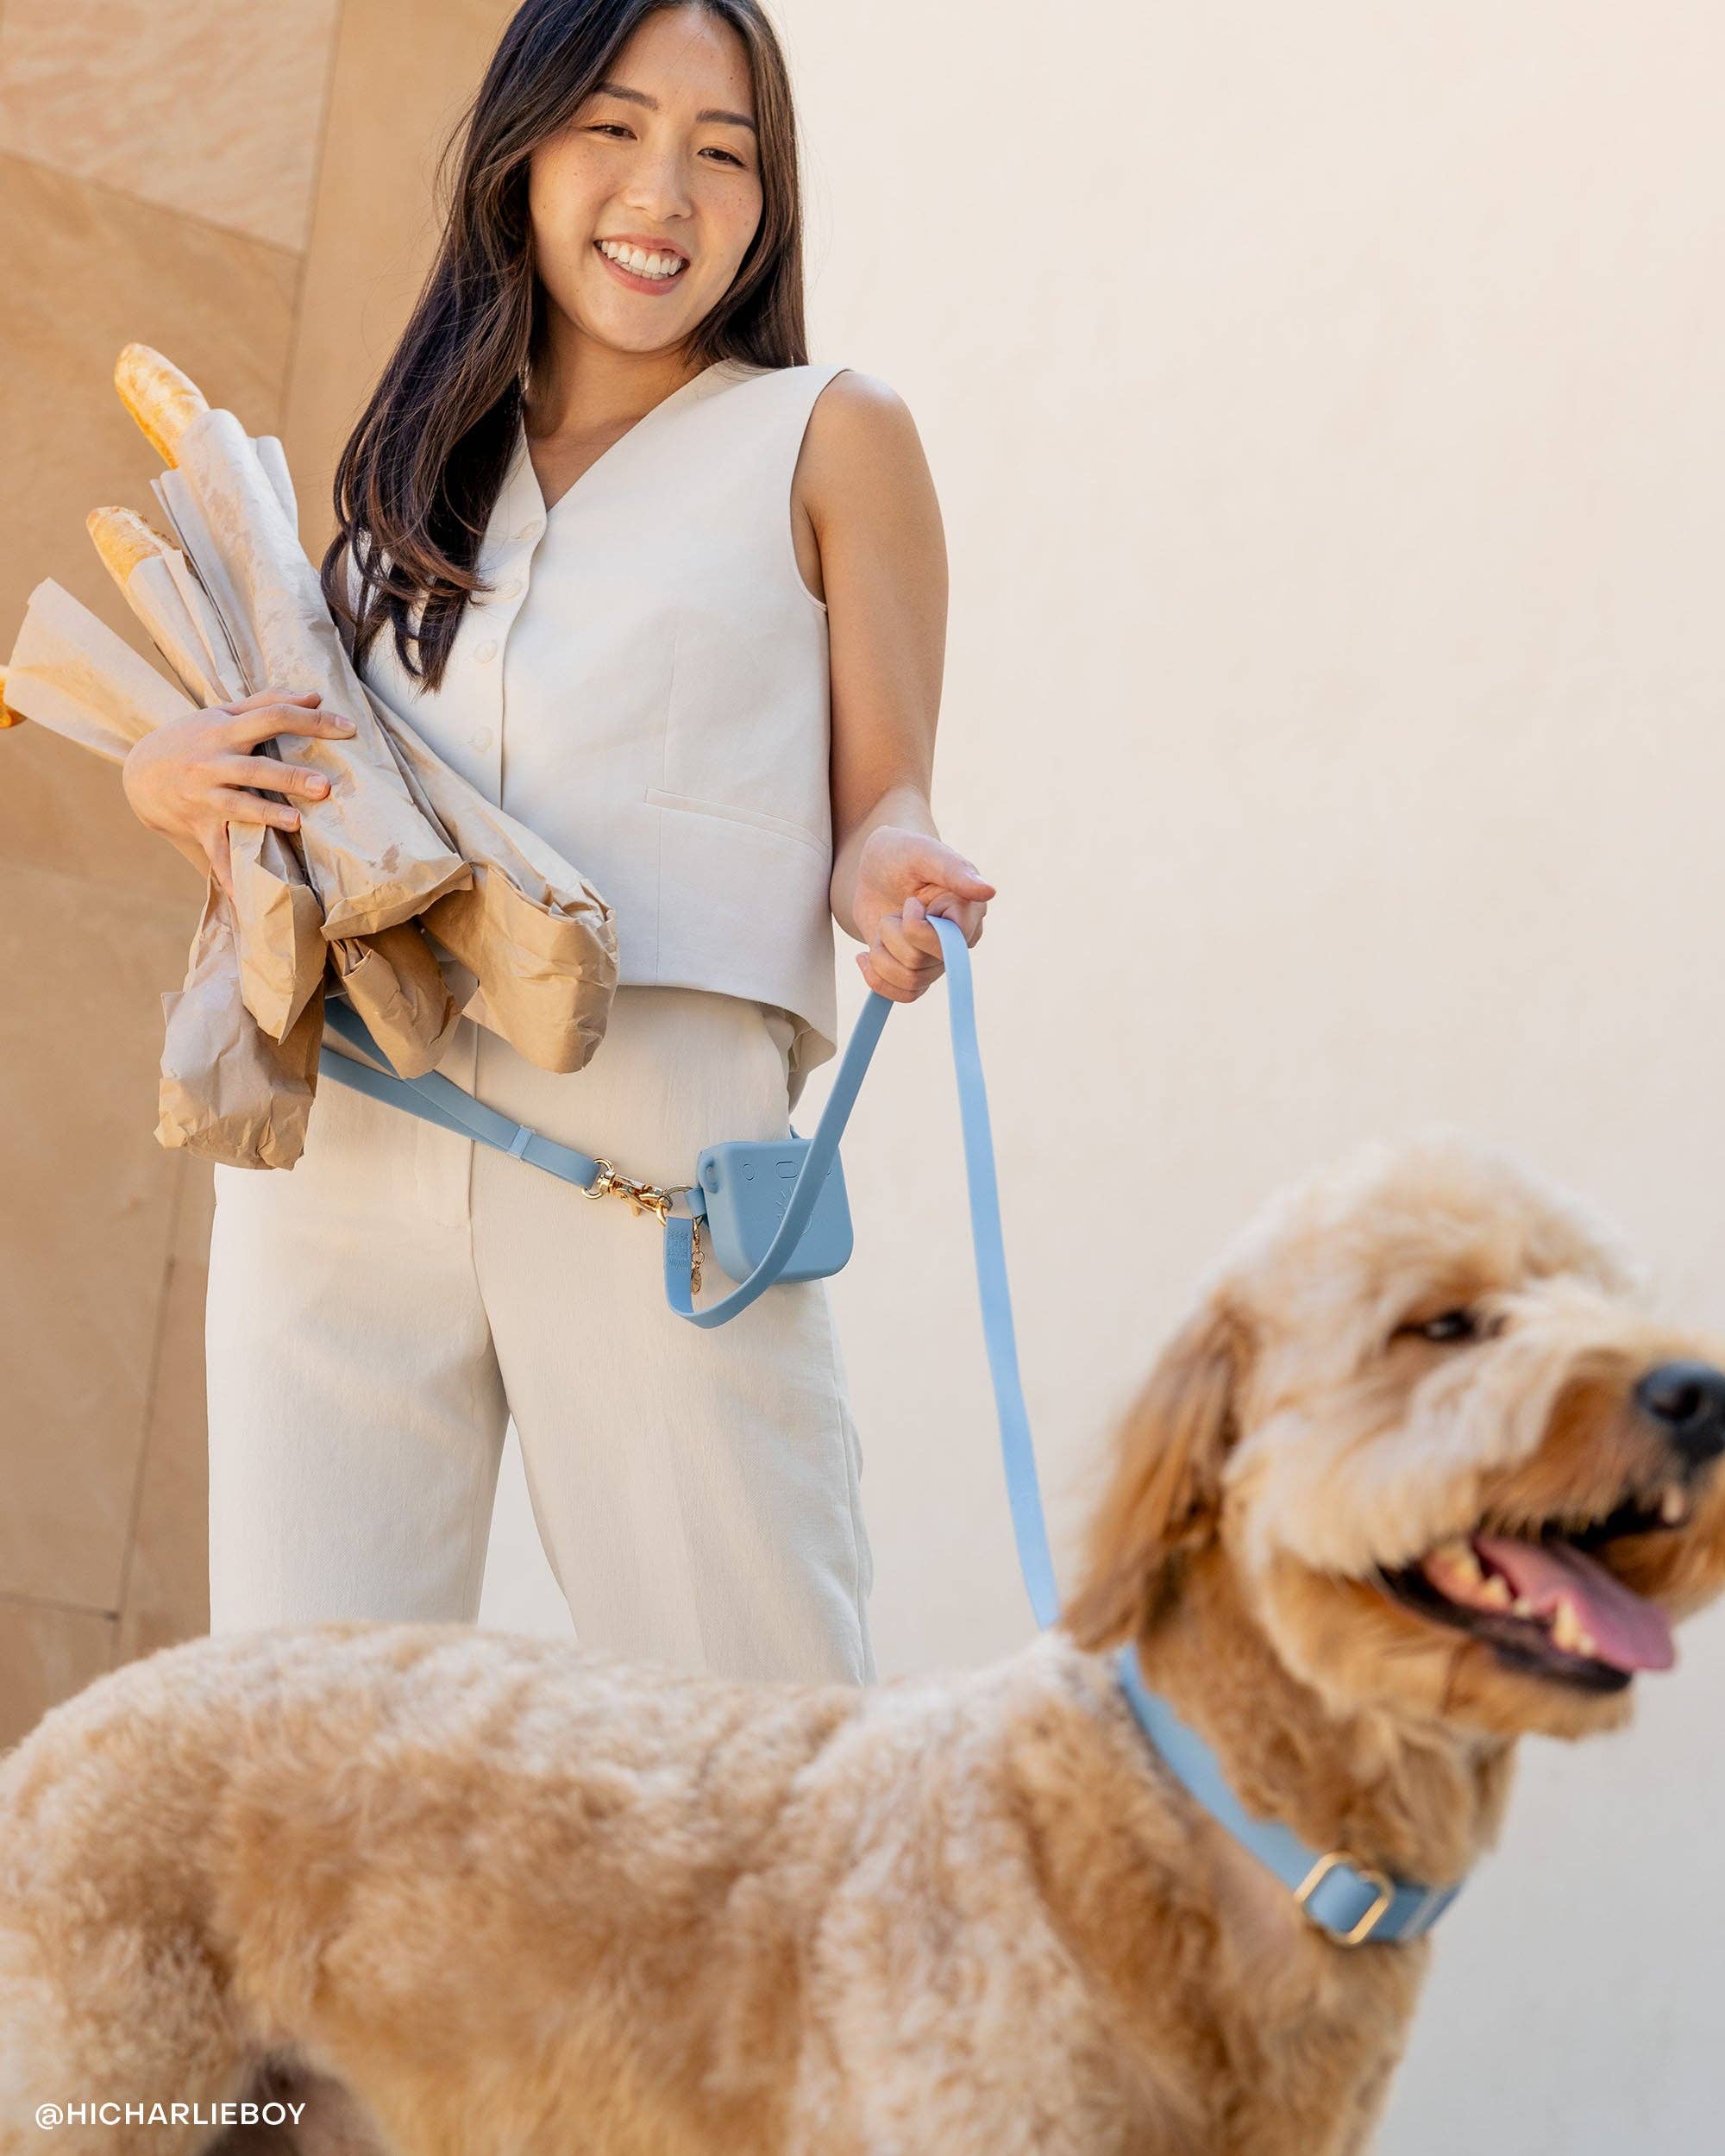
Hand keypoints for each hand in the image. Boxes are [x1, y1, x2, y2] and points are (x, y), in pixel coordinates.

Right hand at [121, 686, 356, 901]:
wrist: (140, 772)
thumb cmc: (193, 738)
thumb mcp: (223, 713)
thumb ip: (268, 702)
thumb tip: (316, 695)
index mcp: (225, 730)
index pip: (272, 717)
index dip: (311, 719)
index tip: (348, 726)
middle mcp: (213, 762)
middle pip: (256, 769)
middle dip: (289, 778)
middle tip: (324, 787)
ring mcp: (204, 796)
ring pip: (238, 808)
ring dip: (266, 817)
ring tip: (296, 823)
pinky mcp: (198, 825)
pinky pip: (216, 852)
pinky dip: (229, 875)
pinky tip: (247, 898)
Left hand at [851, 827, 996, 1001]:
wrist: (875, 868)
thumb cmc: (900, 853)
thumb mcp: (922, 852)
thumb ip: (954, 870)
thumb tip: (989, 891)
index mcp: (969, 910)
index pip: (947, 944)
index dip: (915, 929)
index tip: (909, 901)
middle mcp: (959, 940)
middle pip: (921, 965)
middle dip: (891, 937)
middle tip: (894, 911)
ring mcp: (937, 958)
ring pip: (909, 982)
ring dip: (881, 955)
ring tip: (883, 926)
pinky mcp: (917, 970)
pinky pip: (903, 995)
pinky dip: (877, 980)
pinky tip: (865, 955)